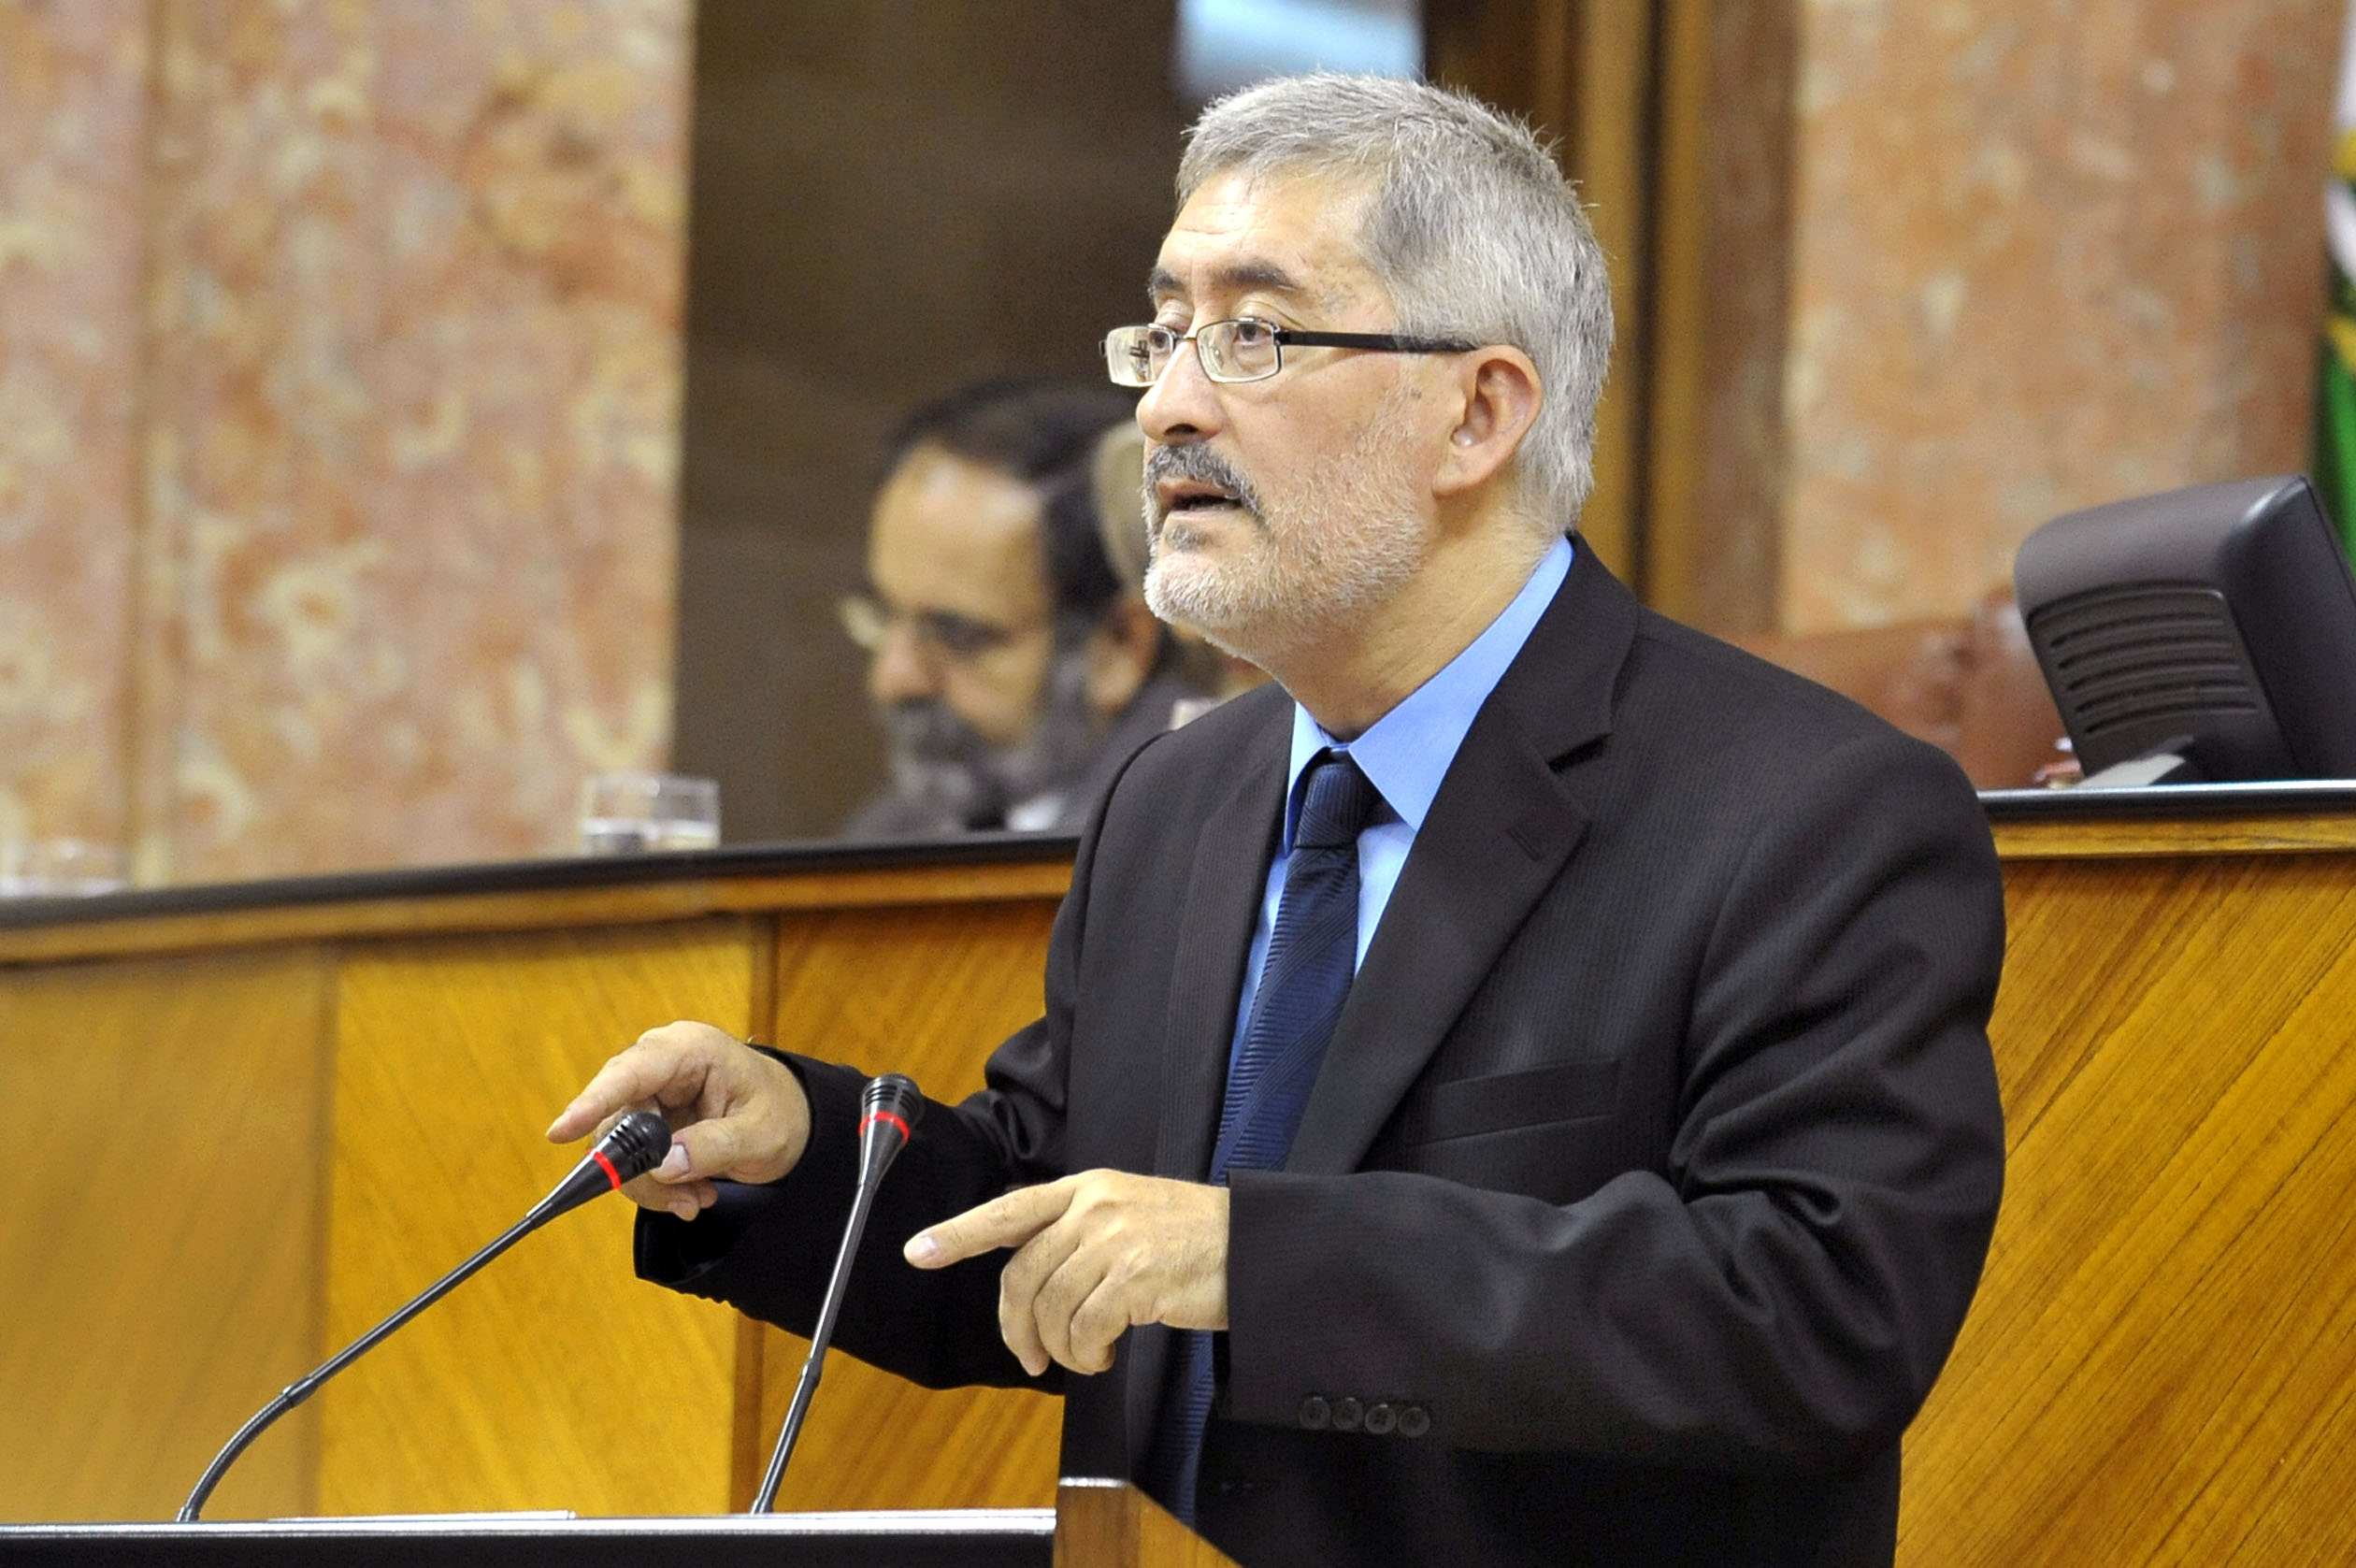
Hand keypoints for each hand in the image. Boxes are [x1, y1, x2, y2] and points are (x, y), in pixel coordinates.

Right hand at [546, 1021, 809, 1220]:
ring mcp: (651, 1093)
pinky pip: (632, 1159)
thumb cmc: (780, 1113)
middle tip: (681, 1202)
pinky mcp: (648, 1120)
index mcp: (690, 1050)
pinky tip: (692, 1195)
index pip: (631, 1072)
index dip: (593, 1101)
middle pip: (617, 1117)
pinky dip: (657, 1185)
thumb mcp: (759, 1135)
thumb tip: (661, 1165)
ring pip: (618, 1146)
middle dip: (640, 1169)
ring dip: (652, 1184)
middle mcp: (661, 1065)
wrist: (791, 1119)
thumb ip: (712, 1147)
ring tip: (696, 1201)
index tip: (562, 1131)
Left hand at [904, 1171, 1227, 1376]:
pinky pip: (1084, 1330)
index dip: (959, 1233)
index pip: (1009, 1209)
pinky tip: (1107, 1354)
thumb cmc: (1194, 1238)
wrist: (1257, 1245)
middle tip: (1032, 1358)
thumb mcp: (1129, 1213)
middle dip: (1016, 1327)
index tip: (918, 1250)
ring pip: (1050, 1308)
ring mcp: (1113, 1240)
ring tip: (1088, 1356)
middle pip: (1022, 1275)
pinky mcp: (1135, 1277)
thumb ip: (1080, 1232)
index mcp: (1087, 1188)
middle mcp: (1093, 1207)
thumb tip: (1034, 1283)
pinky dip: (1087, 1354)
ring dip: (1062, 1348)